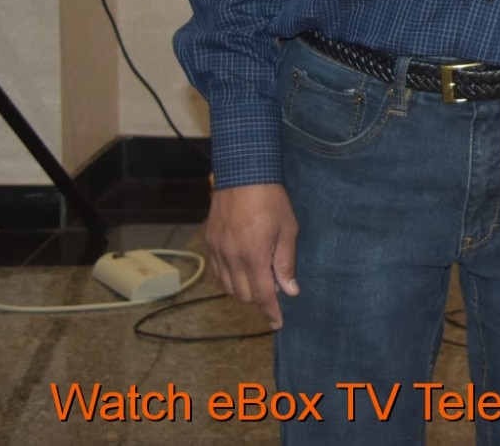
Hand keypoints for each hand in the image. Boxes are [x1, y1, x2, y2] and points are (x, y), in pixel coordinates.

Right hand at [203, 182, 299, 328]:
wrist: (243, 174)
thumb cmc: (271, 200)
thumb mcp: (288, 229)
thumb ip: (285, 262)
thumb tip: (289, 290)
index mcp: (254, 255)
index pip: (262, 294)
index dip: (270, 311)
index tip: (278, 323)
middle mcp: (231, 257)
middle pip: (243, 295)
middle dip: (259, 300)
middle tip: (274, 293)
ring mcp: (217, 251)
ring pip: (228, 287)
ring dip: (244, 291)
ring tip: (259, 282)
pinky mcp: (209, 243)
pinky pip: (218, 273)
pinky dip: (229, 279)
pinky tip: (242, 272)